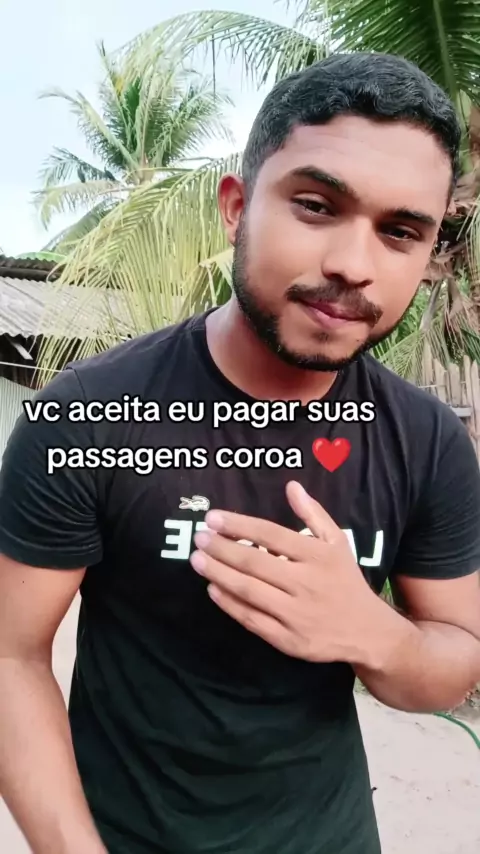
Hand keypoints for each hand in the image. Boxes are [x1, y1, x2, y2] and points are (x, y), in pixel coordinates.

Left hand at [190, 480, 385, 665]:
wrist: (367, 632)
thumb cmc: (345, 581)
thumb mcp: (337, 543)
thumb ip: (313, 514)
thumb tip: (291, 486)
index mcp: (317, 556)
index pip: (270, 535)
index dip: (239, 525)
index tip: (213, 518)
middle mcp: (305, 583)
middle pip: (254, 562)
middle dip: (221, 548)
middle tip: (198, 537)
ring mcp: (295, 613)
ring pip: (249, 590)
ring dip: (219, 573)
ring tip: (197, 559)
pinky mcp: (288, 639)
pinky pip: (252, 619)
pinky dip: (229, 604)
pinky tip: (213, 589)